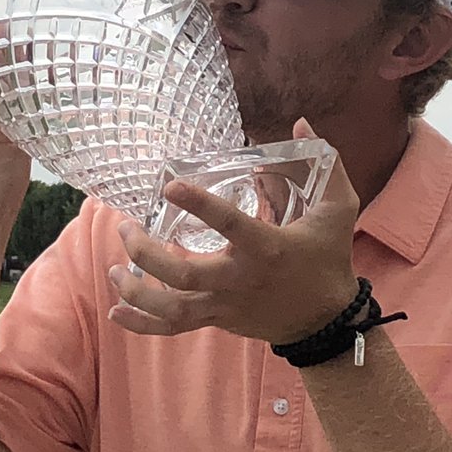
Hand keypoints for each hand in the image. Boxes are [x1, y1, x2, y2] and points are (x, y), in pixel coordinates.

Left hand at [107, 119, 359, 345]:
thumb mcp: (337, 208)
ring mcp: (226, 304)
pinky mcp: (219, 319)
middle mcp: (240, 279)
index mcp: (267, 247)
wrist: (326, 319)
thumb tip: (300, 123)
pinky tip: (116, 311)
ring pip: (173, 308)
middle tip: (127, 228)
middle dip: (148, 255)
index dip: (199, 205)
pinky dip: (142, 325)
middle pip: (185, 274)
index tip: (169, 186)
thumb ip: (325, 164)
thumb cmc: (329, 258)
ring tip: (114, 269)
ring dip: (137, 293)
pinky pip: (175, 328)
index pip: (228, 225)